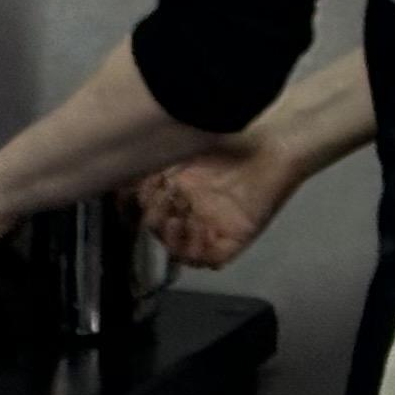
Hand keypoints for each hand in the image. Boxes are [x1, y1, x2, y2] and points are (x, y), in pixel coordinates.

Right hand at [136, 141, 297, 269]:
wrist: (272, 140)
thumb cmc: (232, 135)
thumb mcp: (181, 147)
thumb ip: (152, 165)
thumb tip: (122, 180)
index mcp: (181, 189)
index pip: (151, 211)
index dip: (141, 208)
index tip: (137, 197)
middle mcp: (195, 210)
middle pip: (163, 232)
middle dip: (157, 222)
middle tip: (162, 204)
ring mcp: (214, 226)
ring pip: (182, 250)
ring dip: (173, 239)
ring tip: (175, 219)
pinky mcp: (234, 237)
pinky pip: (210, 258)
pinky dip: (197, 250)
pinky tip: (194, 228)